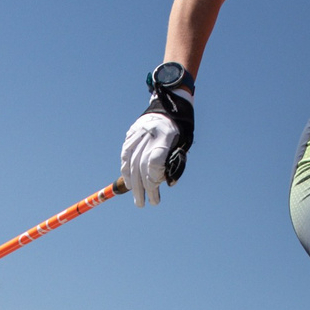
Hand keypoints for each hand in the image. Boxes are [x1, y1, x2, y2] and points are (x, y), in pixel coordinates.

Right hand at [119, 87, 192, 206]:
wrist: (168, 105)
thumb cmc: (179, 129)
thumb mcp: (183, 144)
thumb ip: (175, 163)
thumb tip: (167, 184)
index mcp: (166, 135)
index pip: (155, 160)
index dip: (155, 177)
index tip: (158, 187)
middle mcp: (149, 134)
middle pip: (142, 165)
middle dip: (144, 187)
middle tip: (146, 203)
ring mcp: (138, 134)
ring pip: (131, 162)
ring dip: (133, 184)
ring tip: (137, 199)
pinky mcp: (130, 135)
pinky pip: (125, 156)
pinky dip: (126, 172)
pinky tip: (129, 184)